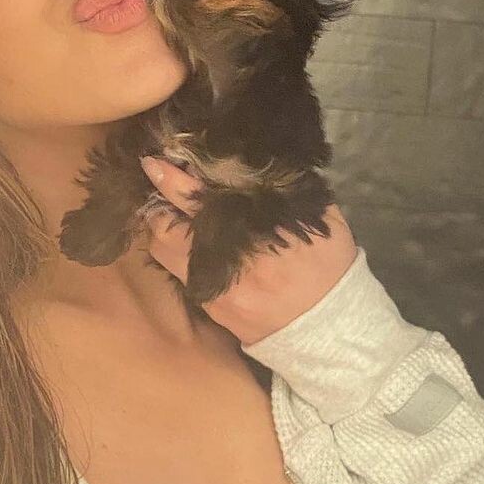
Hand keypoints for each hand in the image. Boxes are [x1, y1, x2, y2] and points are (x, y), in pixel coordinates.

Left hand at [138, 155, 358, 345]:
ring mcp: (212, 284)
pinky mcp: (209, 305)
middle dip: (156, 198)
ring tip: (165, 208)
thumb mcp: (318, 217)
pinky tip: (180, 240)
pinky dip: (172, 252)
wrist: (329, 325)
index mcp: (253, 226)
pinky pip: (176, 272)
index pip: (197, 195)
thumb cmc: (326, 264)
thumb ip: (288, 187)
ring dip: (159, 226)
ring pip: (162, 250)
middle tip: (154, 175)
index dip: (173, 175)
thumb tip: (259, 159)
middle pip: (166, 224)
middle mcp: (226, 255)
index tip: (158, 158)